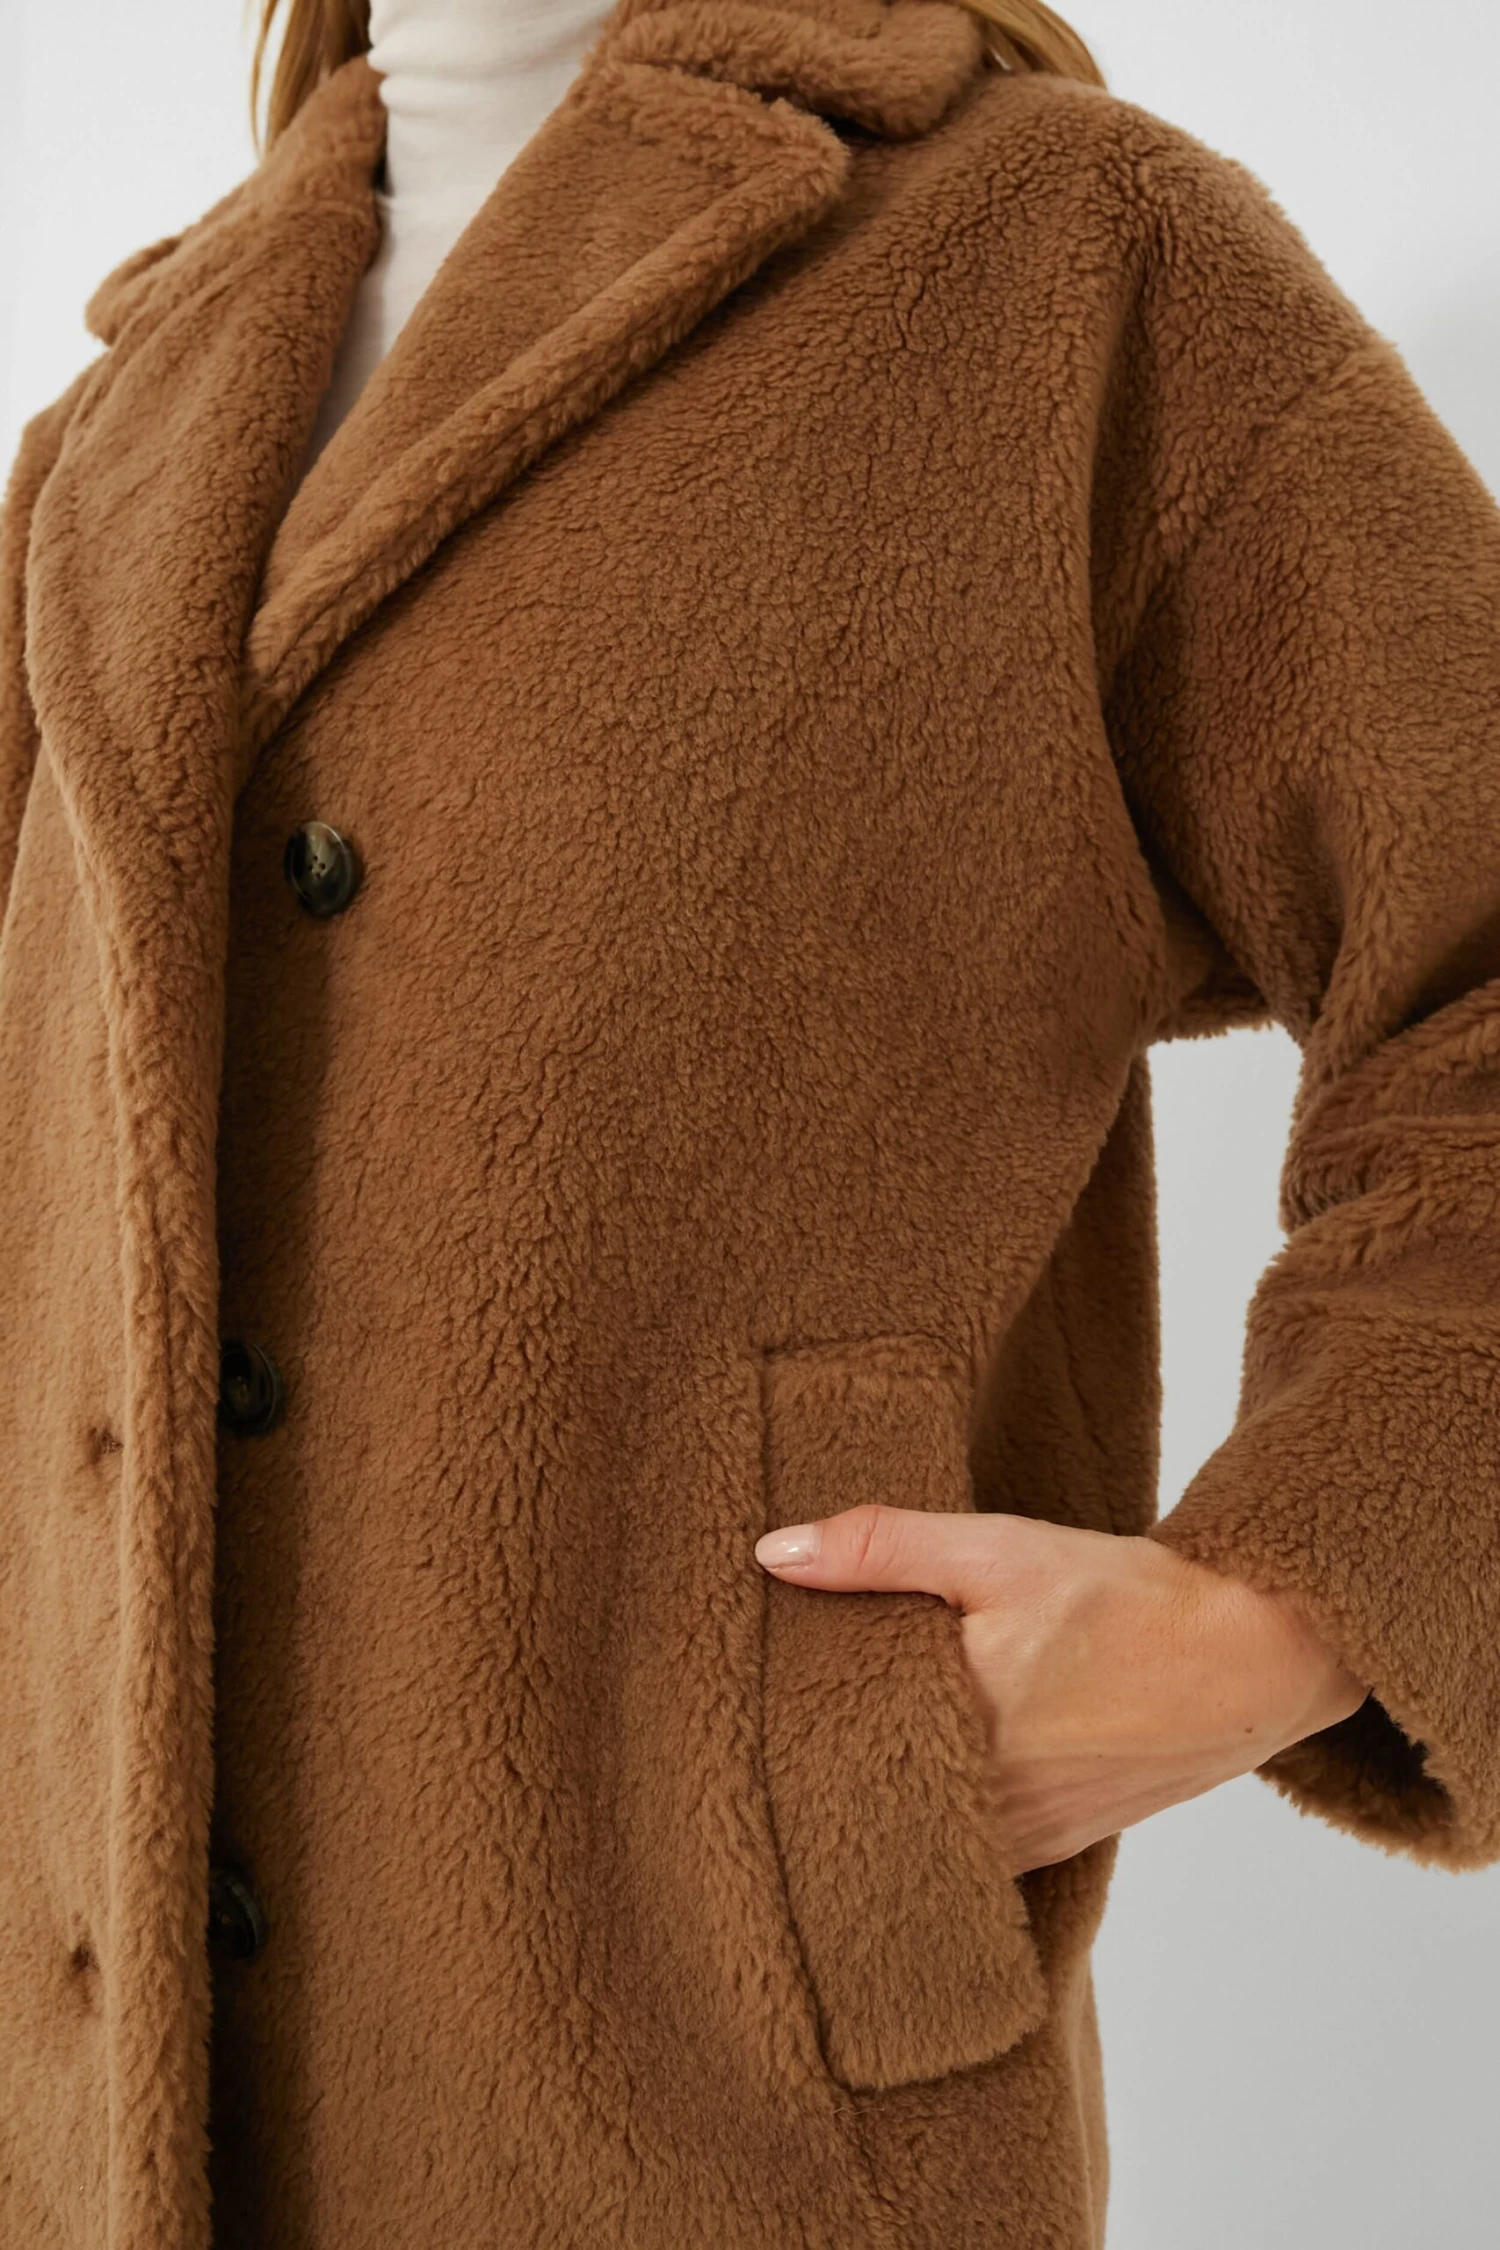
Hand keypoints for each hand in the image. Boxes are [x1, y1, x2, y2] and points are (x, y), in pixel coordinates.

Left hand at [754, 1508, 1369, 1872]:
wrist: (1248, 1653)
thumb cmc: (1124, 1595)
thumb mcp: (1000, 1549)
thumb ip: (884, 1547)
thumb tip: (773, 1552)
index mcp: (963, 1724)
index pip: (832, 1753)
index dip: (778, 1737)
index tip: (728, 1715)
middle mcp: (988, 1801)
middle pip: (863, 1805)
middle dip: (809, 1779)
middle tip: (744, 1745)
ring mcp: (1022, 1837)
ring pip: (911, 1839)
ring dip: (866, 1808)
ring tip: (805, 1768)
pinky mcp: (1051, 1846)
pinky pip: (963, 1856)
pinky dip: (925, 1828)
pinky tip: (895, 1793)